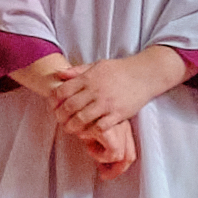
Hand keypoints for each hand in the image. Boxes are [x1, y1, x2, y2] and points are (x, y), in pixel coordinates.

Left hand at [30, 45, 188, 171]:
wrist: (144, 75)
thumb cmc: (119, 70)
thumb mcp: (97, 65)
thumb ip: (77, 71)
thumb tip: (58, 74)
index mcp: (88, 78)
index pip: (62, 91)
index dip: (53, 102)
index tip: (53, 107)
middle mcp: (96, 91)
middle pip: (69, 107)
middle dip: (60, 117)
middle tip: (60, 121)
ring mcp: (107, 103)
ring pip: (81, 120)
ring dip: (72, 127)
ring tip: (70, 129)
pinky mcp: (118, 114)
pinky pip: (99, 127)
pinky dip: (90, 132)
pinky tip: (87, 132)